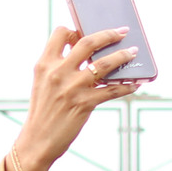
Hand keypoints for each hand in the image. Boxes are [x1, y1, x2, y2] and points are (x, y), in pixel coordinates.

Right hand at [6, 26, 138, 170]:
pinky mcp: (84, 103)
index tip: (86, 30)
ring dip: (123, 56)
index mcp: (44, 65)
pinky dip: (126, 85)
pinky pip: (112, 90)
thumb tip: (85, 56)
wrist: (36, 141)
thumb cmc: (42, 113)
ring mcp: (71, 88)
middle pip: (87, 42)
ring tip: (133, 53)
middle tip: (122, 31)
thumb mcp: (42, 85)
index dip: (75, 29)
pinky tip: (135, 83)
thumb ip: (57, 68)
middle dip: (108, 34)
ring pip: (104, 64)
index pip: (60, 34)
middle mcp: (57, 73)